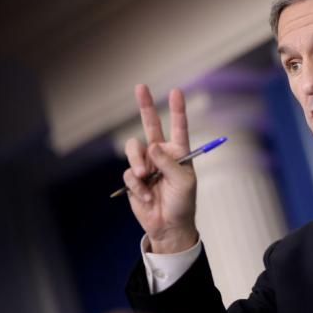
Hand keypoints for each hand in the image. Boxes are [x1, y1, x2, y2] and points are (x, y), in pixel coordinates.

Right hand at [122, 84, 197, 253]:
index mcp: (179, 152)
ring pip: (133, 148)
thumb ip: (169, 164)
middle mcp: (161, 154)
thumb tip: (152, 146)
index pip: (179, 126)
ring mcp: (146, 164)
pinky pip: (129, 174)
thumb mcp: (184, 182)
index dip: (177, 109)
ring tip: (143, 177)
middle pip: (151, 125)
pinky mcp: (133, 179)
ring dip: (136, 162)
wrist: (169, 225)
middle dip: (145, 105)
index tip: (176, 91)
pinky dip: (137, 186)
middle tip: (141, 87)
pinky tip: (147, 198)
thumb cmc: (183, 203)